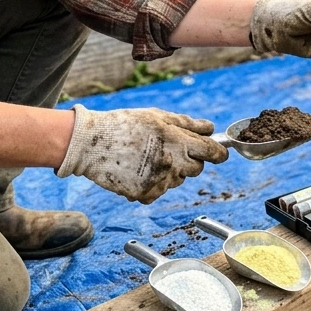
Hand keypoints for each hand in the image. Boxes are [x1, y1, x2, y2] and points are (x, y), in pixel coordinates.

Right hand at [56, 105, 228, 202]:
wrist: (91, 143)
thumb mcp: (158, 116)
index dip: (218, 154)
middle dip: (190, 161)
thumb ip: (188, 124)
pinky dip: (153, 183)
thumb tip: (211, 129)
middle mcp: (171, 161)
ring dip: (170, 172)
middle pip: (197, 169)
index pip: (212, 153)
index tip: (218, 154)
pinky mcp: (146, 193)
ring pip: (178, 180)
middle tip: (170, 151)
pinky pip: (160, 191)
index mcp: (176, 139)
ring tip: (147, 158)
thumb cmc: (126, 124)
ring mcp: (158, 179)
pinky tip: (138, 171)